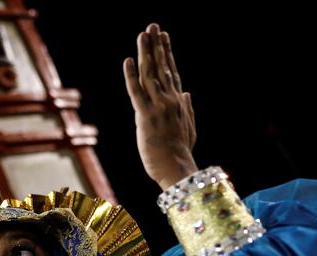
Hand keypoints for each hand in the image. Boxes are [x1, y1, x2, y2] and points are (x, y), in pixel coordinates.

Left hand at [124, 23, 197, 189]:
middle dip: (157, 46)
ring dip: (146, 53)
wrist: (177, 168)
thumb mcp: (188, 128)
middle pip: (162, 67)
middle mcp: (170, 100)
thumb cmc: (180, 153)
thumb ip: (187, 109)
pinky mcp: (146, 116)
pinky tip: (128, 60)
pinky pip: (136, 92)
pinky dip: (131, 76)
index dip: (168, 54)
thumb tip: (187, 93)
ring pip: (150, 74)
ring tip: (143, 34)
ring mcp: (158, 106)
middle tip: (153, 26)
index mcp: (179, 103)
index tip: (165, 37)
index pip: (172, 72)